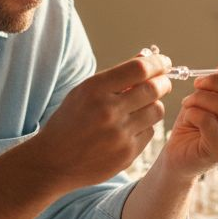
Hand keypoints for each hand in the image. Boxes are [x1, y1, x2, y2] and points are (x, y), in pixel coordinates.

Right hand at [30, 50, 172, 189]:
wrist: (53, 161)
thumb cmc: (70, 121)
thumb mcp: (84, 92)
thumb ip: (116, 76)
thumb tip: (147, 57)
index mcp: (94, 90)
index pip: (139, 69)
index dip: (157, 63)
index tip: (164, 62)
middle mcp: (108, 111)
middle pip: (154, 89)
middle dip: (163, 82)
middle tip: (162, 82)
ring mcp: (119, 134)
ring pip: (156, 110)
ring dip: (154, 105)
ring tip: (142, 106)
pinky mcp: (127, 154)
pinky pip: (149, 132)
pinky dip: (144, 126)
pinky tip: (129, 128)